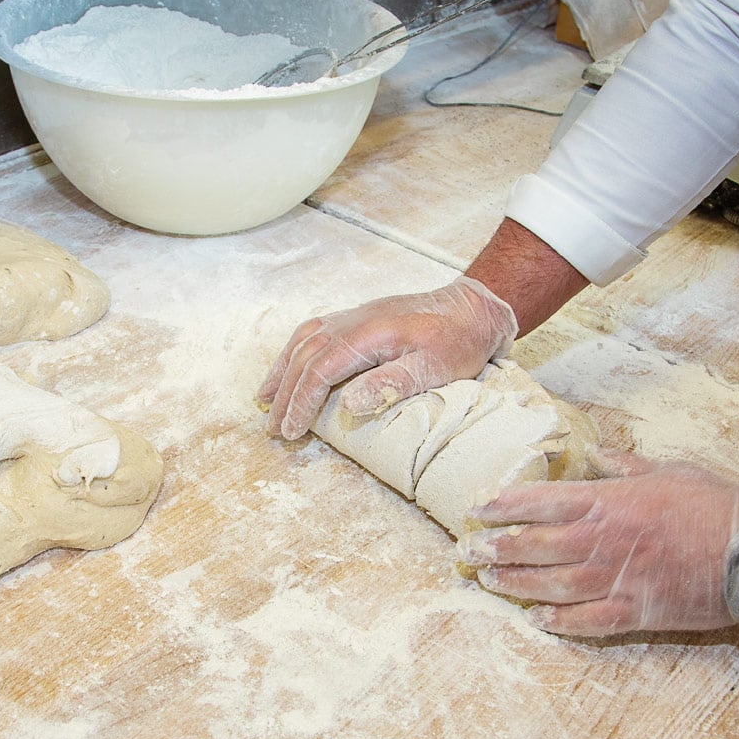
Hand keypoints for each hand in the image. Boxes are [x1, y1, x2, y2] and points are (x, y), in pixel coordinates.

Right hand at [258, 276, 517, 439]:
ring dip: (282, 371)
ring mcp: (353, 316)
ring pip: (303, 341)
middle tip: (273, 429)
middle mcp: (354, 321)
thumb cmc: (459, 341)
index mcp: (369, 334)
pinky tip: (290, 367)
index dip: (301, 402)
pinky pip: (314, 332)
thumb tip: (349, 405)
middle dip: (285, 394)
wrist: (473, 308)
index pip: (320, 370)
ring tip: (265, 400)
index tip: (291, 431)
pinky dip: (295, 352)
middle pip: (305, 357)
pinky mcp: (358, 318)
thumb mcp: (435, 367)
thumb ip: (392, 384)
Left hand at [457, 451, 738, 635]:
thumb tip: (594, 452)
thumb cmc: (715, 505)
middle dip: (496, 547)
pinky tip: (535, 619)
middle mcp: (604, 539)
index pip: (541, 501)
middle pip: (535, 544)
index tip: (478, 509)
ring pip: (551, 583)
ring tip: (489, 581)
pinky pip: (586, 620)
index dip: (504, 506)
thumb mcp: (668, 470)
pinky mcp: (636, 611)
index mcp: (610, 500)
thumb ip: (624, 464)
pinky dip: (558, 621)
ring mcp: (617, 578)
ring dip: (515, 583)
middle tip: (468, 551)